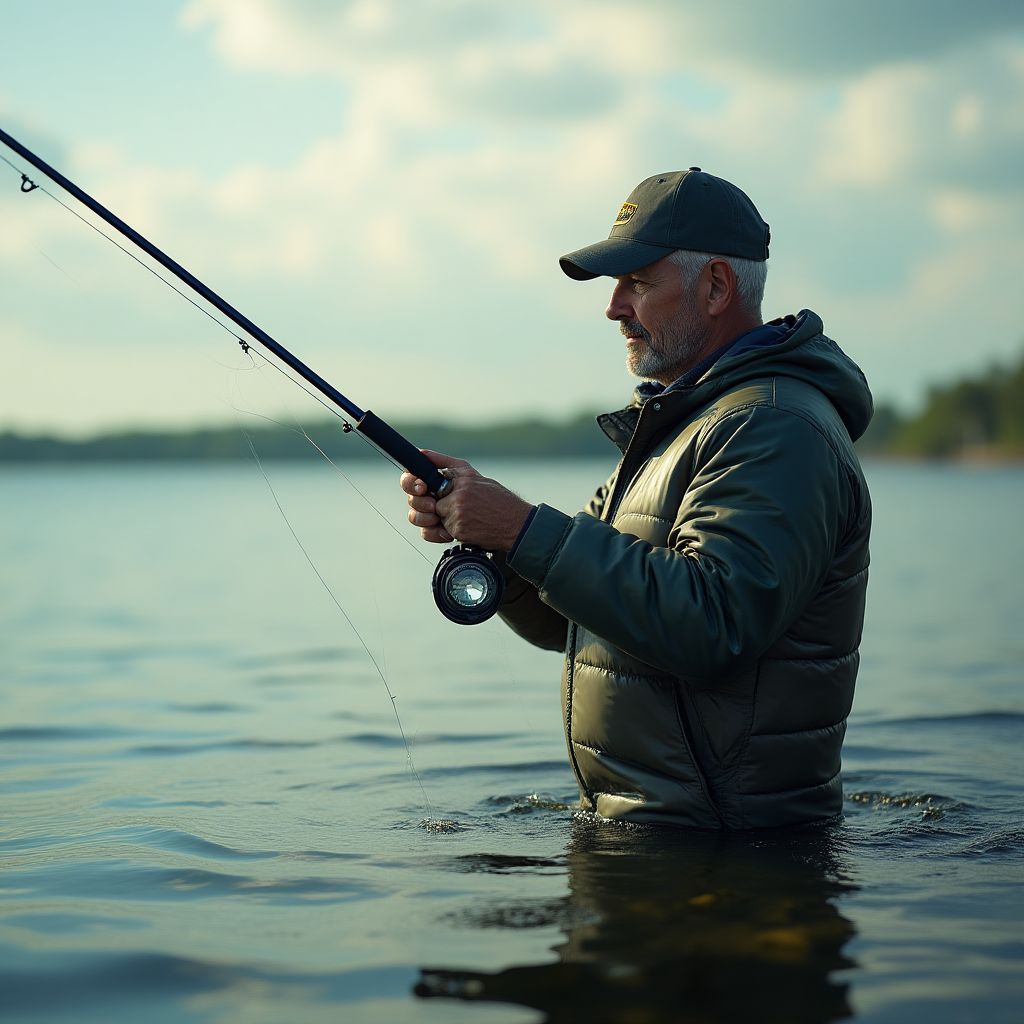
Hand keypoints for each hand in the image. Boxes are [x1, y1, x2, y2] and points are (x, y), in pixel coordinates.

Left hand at [400, 450, 533, 551]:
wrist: (517, 524)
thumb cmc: (497, 500)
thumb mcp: (473, 476)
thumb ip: (447, 465)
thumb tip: (421, 453)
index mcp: (460, 475)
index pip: (420, 472)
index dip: (411, 482)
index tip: (417, 488)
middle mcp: (457, 490)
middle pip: (419, 499)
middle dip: (422, 506)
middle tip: (434, 509)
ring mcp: (456, 509)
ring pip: (428, 517)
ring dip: (436, 521)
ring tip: (454, 520)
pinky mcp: (457, 528)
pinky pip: (435, 532)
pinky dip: (444, 534)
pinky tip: (462, 529)